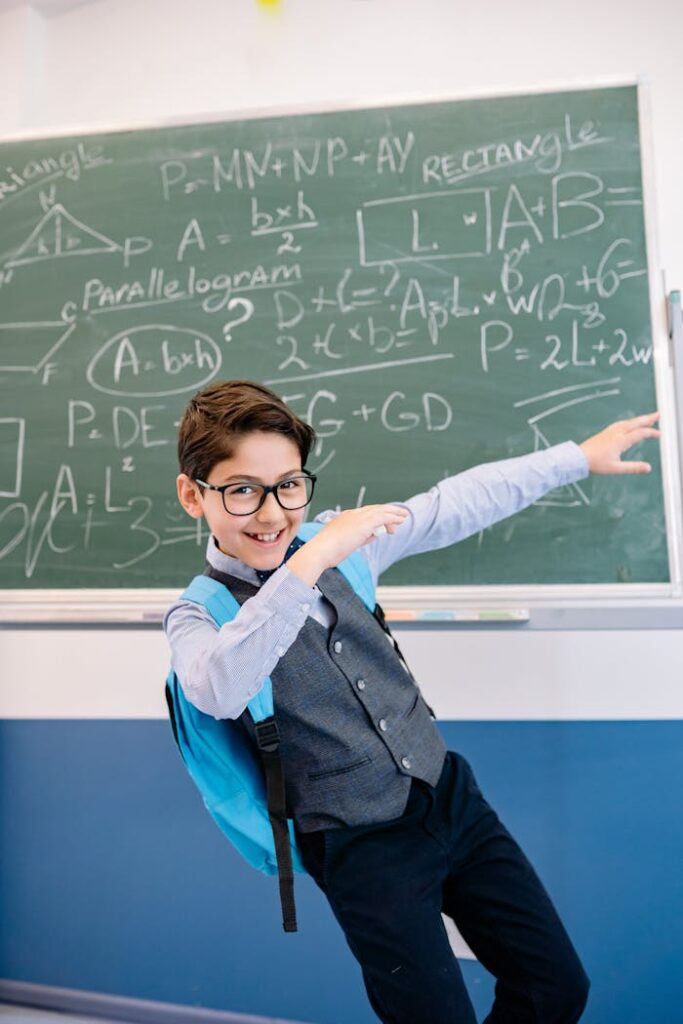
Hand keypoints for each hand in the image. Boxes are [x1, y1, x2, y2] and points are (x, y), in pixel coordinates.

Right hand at [288, 504, 408, 585]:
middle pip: (374, 509)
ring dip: (393, 514)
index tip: (383, 522)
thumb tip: (374, 535)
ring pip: (381, 511)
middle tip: (398, 516)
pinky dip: (393, 518)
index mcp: (344, 518)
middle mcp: (351, 514)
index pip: (364, 513)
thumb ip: (360, 538)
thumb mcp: (346, 544)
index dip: (376, 516)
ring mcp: (358, 517)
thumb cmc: (328, 552)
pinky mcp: (365, 522)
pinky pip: (383, 517)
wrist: (321, 551)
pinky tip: (400, 520)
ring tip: (403, 517)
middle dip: (387, 512)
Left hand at [579, 412, 659, 473]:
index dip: (651, 433)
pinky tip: (630, 423)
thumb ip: (633, 468)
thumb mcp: (616, 468)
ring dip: (639, 419)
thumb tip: (648, 468)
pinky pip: (622, 423)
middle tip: (658, 414)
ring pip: (628, 422)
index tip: (659, 435)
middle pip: (636, 423)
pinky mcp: (606, 432)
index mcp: (620, 440)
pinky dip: (630, 422)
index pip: (640, 433)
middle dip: (648, 418)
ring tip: (648, 418)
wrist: (578, 458)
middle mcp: (616, 433)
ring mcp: (610, 431)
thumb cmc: (595, 464)